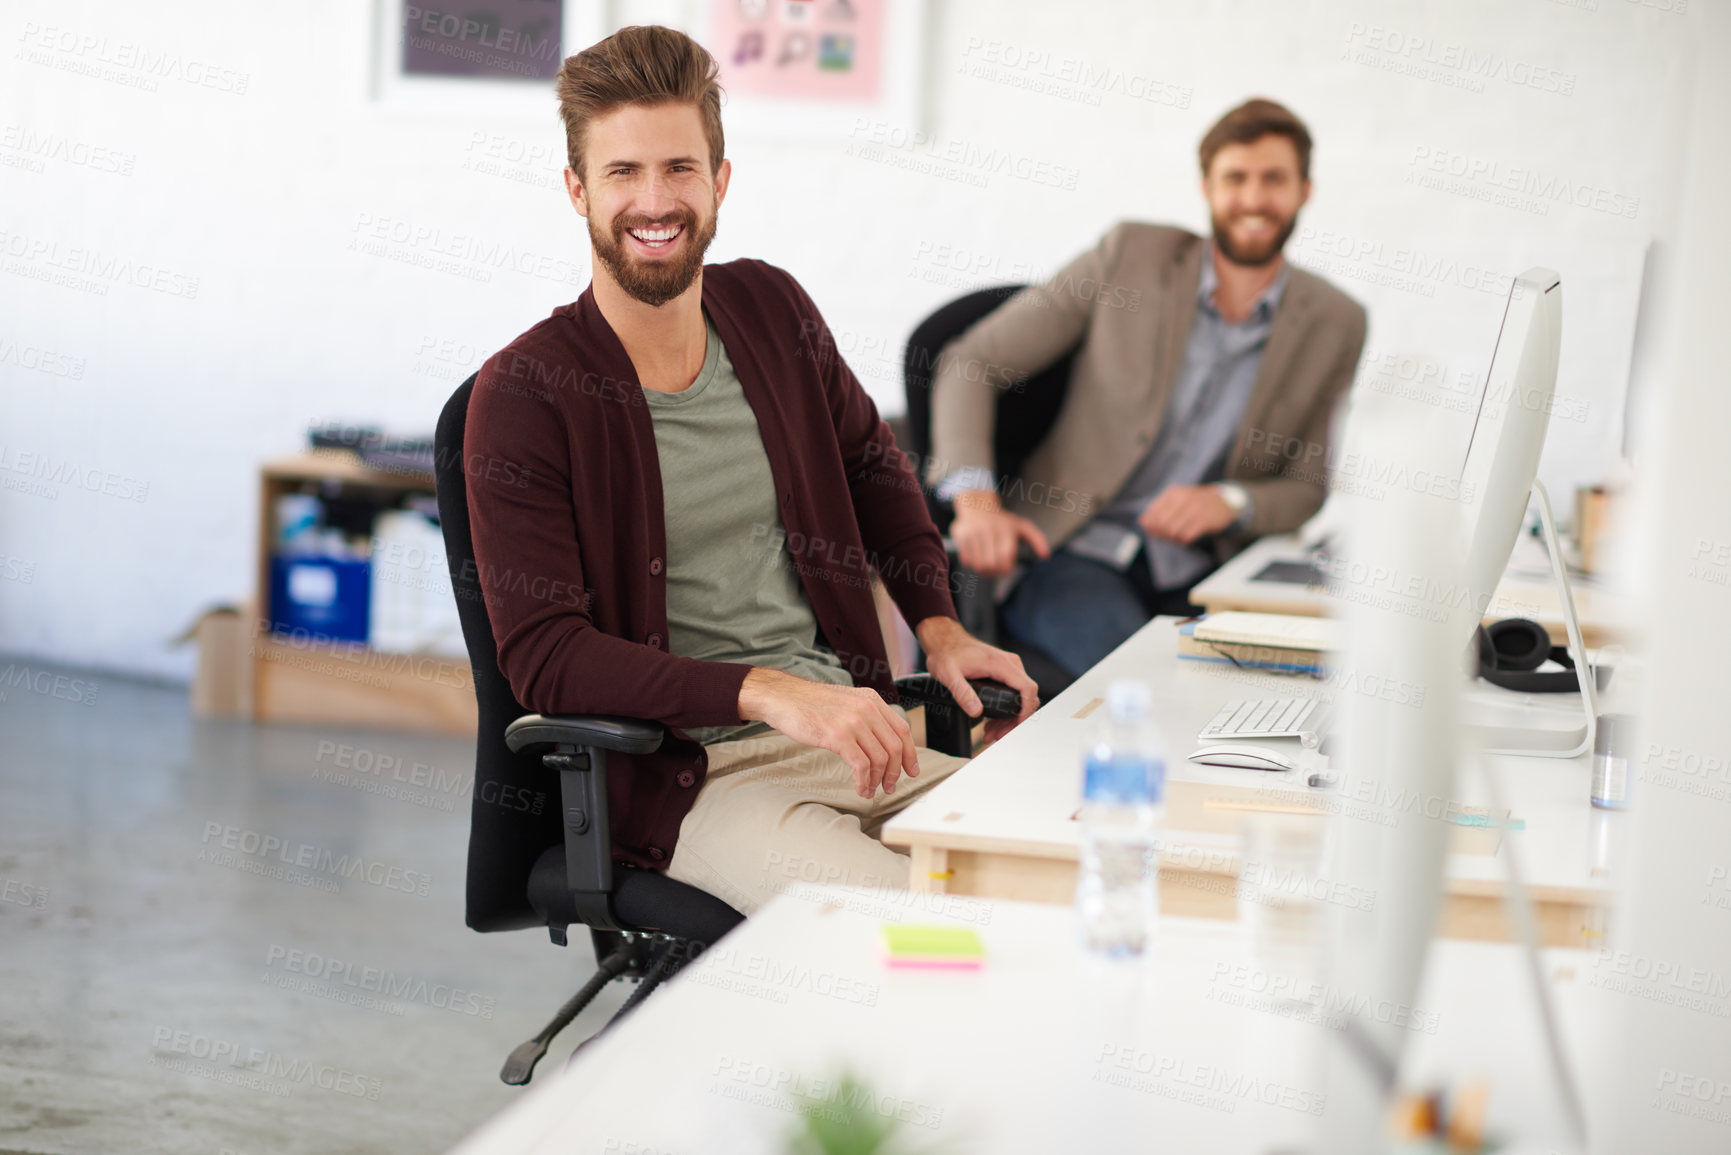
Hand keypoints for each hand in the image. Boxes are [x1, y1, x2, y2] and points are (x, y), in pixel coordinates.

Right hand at [738, 668, 918, 798]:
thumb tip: (882, 743)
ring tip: (870, 790)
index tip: (912, 771)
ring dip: (878, 780)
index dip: (910, 754)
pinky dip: (864, 781)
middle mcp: (867, 708)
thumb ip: (865, 717)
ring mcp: (853, 721)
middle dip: (895, 772)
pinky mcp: (838, 735)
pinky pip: (861, 765)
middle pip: (894, 747)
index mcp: (872, 700)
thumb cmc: (810, 704)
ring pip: (880, 759)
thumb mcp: (846, 702)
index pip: (902, 729)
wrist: (783, 697)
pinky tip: (860, 787)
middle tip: (889, 787)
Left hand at [915, 616, 1038, 747]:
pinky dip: (1005, 710)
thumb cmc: (946, 653)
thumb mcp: (948, 674)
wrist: (945, 640)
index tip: (1015, 725)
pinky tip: (991, 723)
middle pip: (1026, 697)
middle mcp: (1010, 664)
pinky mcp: (1004, 671)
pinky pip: (1013, 693)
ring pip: (1020, 697)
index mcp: (1001, 664)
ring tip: (991, 734)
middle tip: (997, 736)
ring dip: (1009, 719)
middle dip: (1014, 720)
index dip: (1026, 710)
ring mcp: (1008, 667)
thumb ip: (962, 693)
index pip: (1027, 688)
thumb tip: (977, 712)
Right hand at [950, 490, 1049, 577]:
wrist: (977, 505)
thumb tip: (1045, 555)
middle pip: (991, 564)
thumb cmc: (1002, 520)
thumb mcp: (1022, 526)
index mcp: (1005, 529)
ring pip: (978, 565)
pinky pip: (966, 560)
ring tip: (987, 565)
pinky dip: (972, 564)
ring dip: (983, 570)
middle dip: (994, 572)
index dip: (1006, 568)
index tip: (1006, 568)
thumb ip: (1037, 539)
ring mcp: (973, 532)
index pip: (1005, 558)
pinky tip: (976, 557)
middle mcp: (988, 530)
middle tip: (996, 570)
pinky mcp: (961, 536)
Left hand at [1138, 485, 1236, 544]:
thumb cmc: (1196, 503)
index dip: (1151, 526)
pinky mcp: (1204, 521)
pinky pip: (1186, 536)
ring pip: (1172, 531)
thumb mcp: (1177, 500)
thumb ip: (1159, 510)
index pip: (1152, 514)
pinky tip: (1186, 537)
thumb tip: (1142, 522)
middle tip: (1167, 536)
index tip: (1155, 531)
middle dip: (1161, 534)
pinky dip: (1183, 540)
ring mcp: (1194, 509)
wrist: (1224, 502)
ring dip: (1172, 538)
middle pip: (1161, 524)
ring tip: (1177, 536)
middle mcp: (1182, 499)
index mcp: (1173, 493)